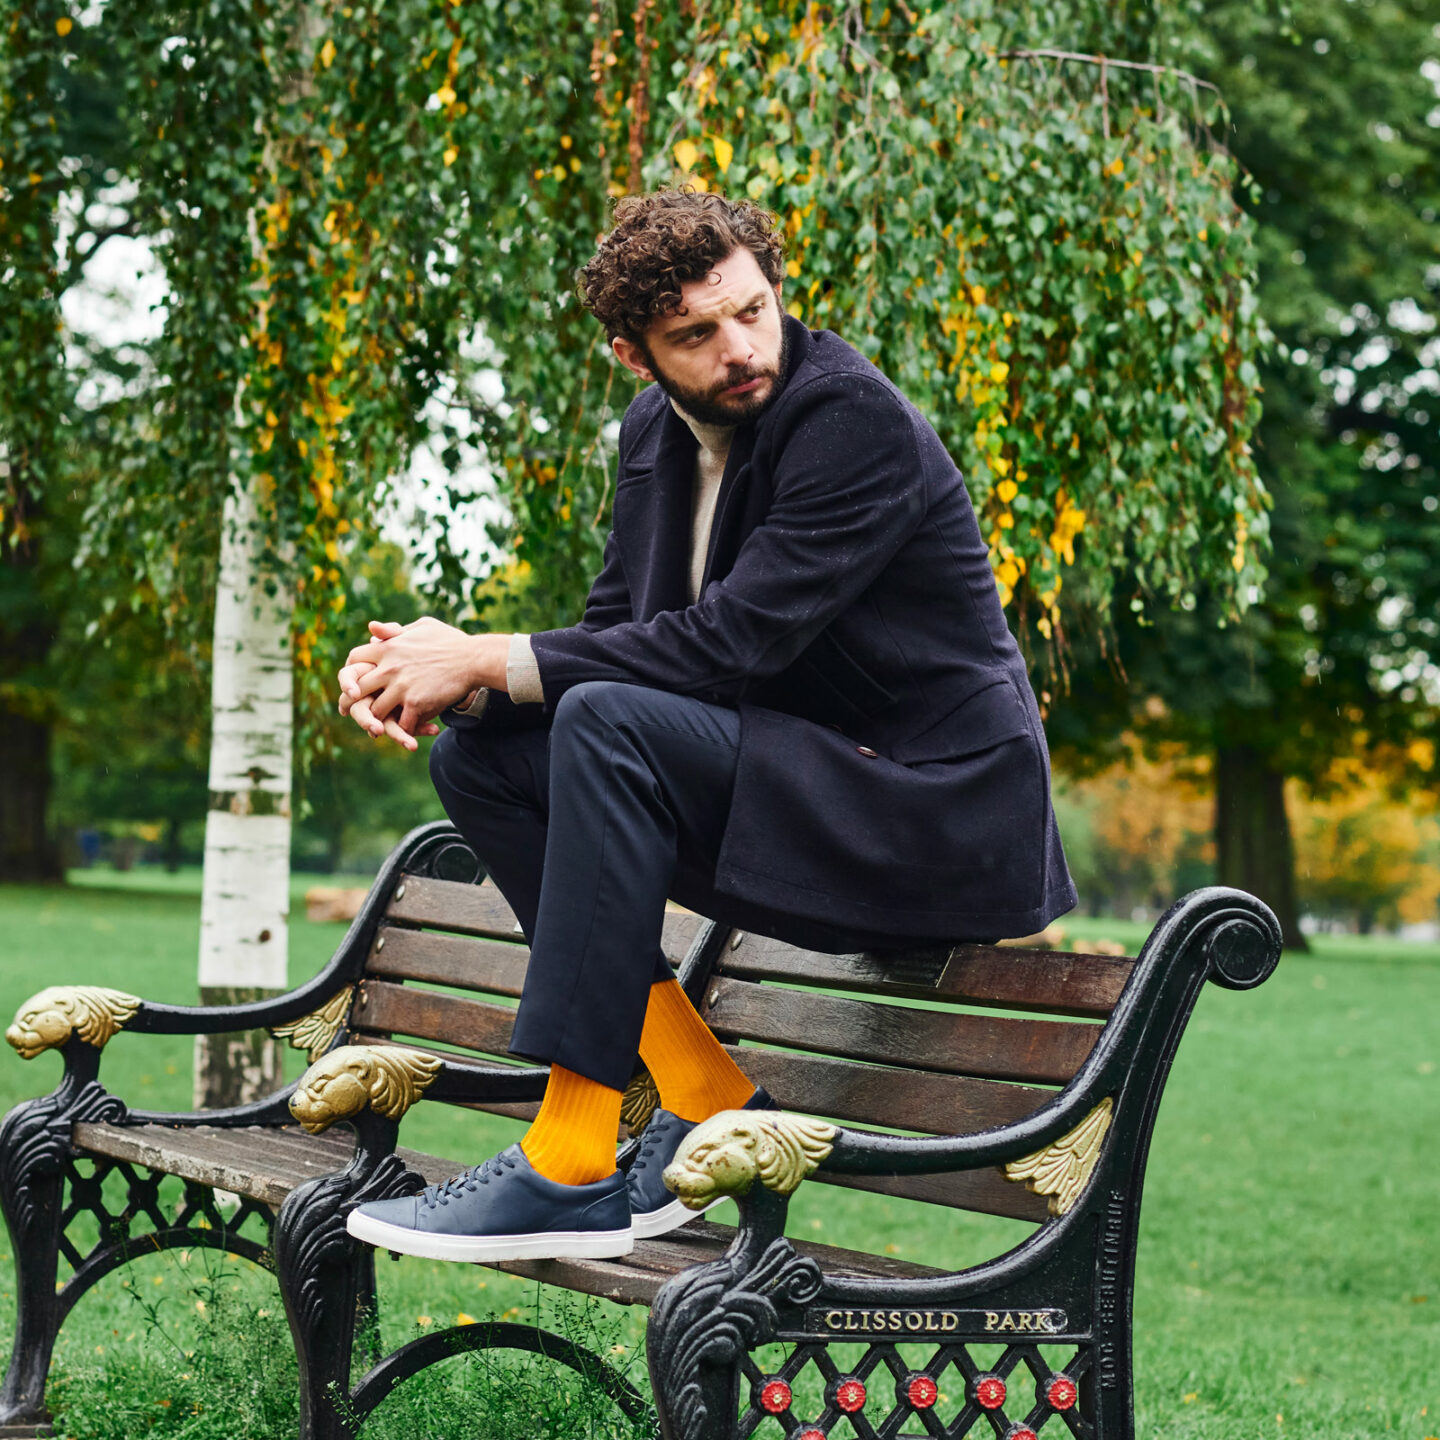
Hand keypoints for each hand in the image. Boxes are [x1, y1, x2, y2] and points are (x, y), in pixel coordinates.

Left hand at [342, 617, 508, 740]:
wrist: (473, 659)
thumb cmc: (450, 641)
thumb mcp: (421, 626)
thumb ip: (394, 630)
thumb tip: (371, 628)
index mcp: (388, 648)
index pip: (354, 659)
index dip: (349, 672)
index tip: (351, 682)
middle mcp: (389, 668)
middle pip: (357, 689)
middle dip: (350, 702)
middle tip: (347, 711)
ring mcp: (402, 687)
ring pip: (376, 711)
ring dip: (376, 720)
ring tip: (377, 727)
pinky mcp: (416, 703)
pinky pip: (401, 723)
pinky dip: (403, 730)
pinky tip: (406, 732)